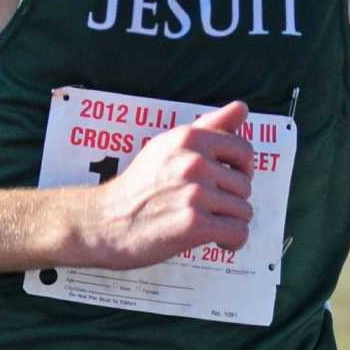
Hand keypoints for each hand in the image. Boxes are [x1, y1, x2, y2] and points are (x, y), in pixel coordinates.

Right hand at [80, 100, 254, 267]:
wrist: (105, 221)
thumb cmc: (137, 186)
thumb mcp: (167, 145)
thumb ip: (209, 126)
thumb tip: (242, 108)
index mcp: (190, 138)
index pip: (244, 149)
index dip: (242, 169)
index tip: (228, 181)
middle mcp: (194, 162)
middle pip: (245, 185)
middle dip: (231, 200)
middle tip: (208, 208)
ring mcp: (195, 193)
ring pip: (243, 211)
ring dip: (230, 222)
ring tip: (207, 224)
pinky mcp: (195, 224)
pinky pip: (238, 232)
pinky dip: (232, 242)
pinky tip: (217, 241)